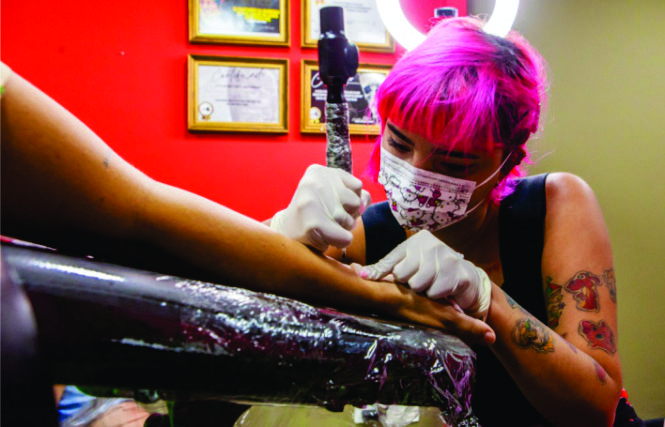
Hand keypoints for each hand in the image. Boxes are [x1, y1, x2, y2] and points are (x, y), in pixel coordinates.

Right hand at [270, 164, 370, 251]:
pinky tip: (325, 237)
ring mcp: (311, 202)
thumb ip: (355, 194)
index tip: (333, 204)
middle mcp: (314, 182)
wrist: (287, 232)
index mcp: (319, 171)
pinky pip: (345, 237)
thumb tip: (364, 201)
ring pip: (350, 221)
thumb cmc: (316, 213)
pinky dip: (340, 242)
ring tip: (324, 226)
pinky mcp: (312, 224)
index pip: (357, 186)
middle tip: (328, 218)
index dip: (350, 201)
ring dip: (342, 229)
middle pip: (355, 203)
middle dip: (348, 216)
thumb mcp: (334, 195)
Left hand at [358, 230, 491, 319]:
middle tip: (418, 282)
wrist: (464, 279)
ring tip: (430, 285)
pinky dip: (437, 296)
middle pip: (403, 275)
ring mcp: (447, 256)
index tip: (363, 278)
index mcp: (415, 242)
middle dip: (409, 284)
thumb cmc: (429, 273)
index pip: (390, 262)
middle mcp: (431, 244)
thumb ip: (382, 270)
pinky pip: (435, 291)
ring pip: (418, 284)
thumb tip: (354, 271)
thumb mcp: (406, 266)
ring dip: (423, 291)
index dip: (380, 274)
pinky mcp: (459, 272)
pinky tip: (443, 290)